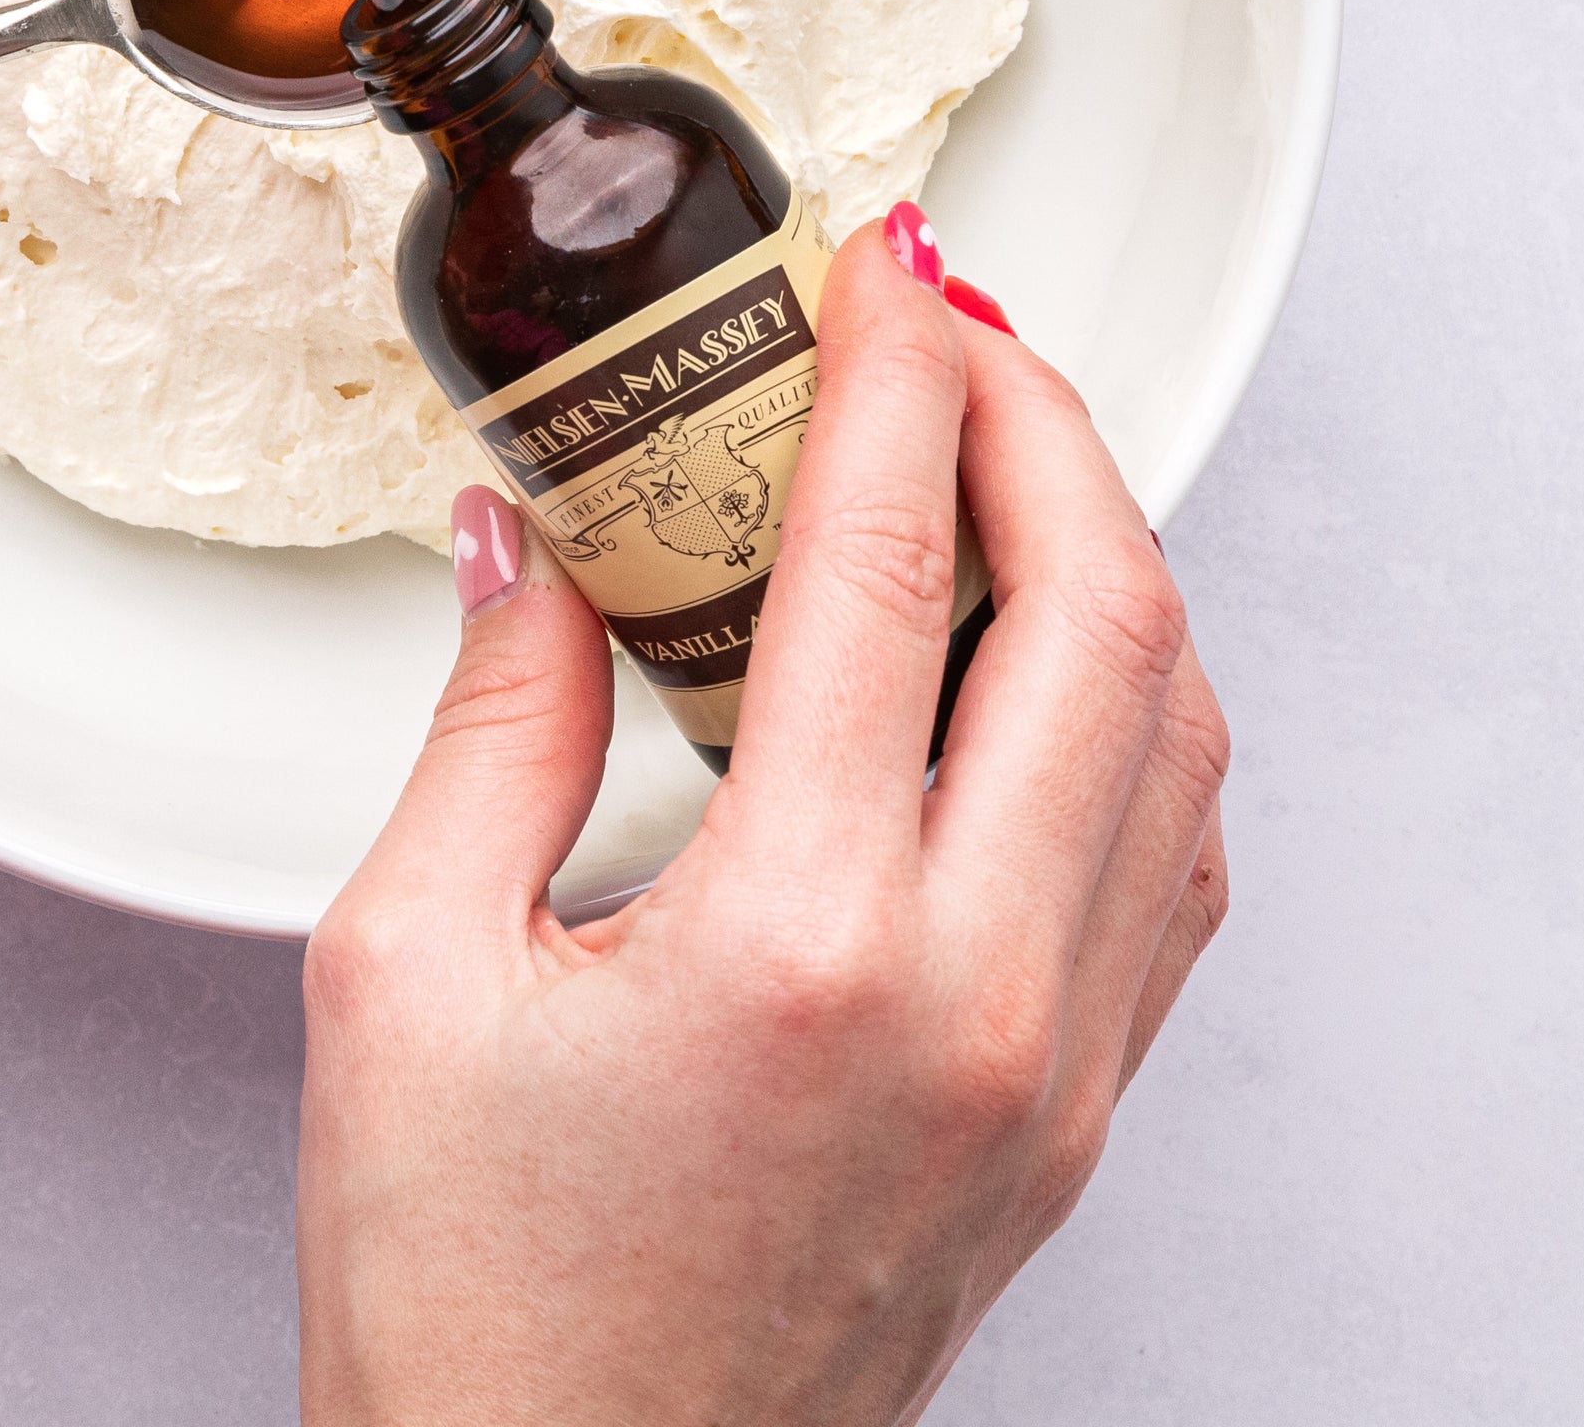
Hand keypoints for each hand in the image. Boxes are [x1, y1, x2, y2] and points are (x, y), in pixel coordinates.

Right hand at [295, 214, 1231, 1424]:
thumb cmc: (477, 1312)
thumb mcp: (405, 977)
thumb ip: (491, 722)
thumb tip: (529, 541)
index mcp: (803, 946)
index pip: (891, 565)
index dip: (894, 373)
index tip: (877, 271)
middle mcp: (977, 1002)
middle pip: (1106, 613)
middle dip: (1042, 419)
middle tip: (953, 323)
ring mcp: (1054, 1070)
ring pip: (1178, 730)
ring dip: (1109, 553)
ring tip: (998, 459)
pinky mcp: (1070, 1120)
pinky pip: (1170, 859)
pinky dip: (1136, 707)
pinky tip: (1044, 658)